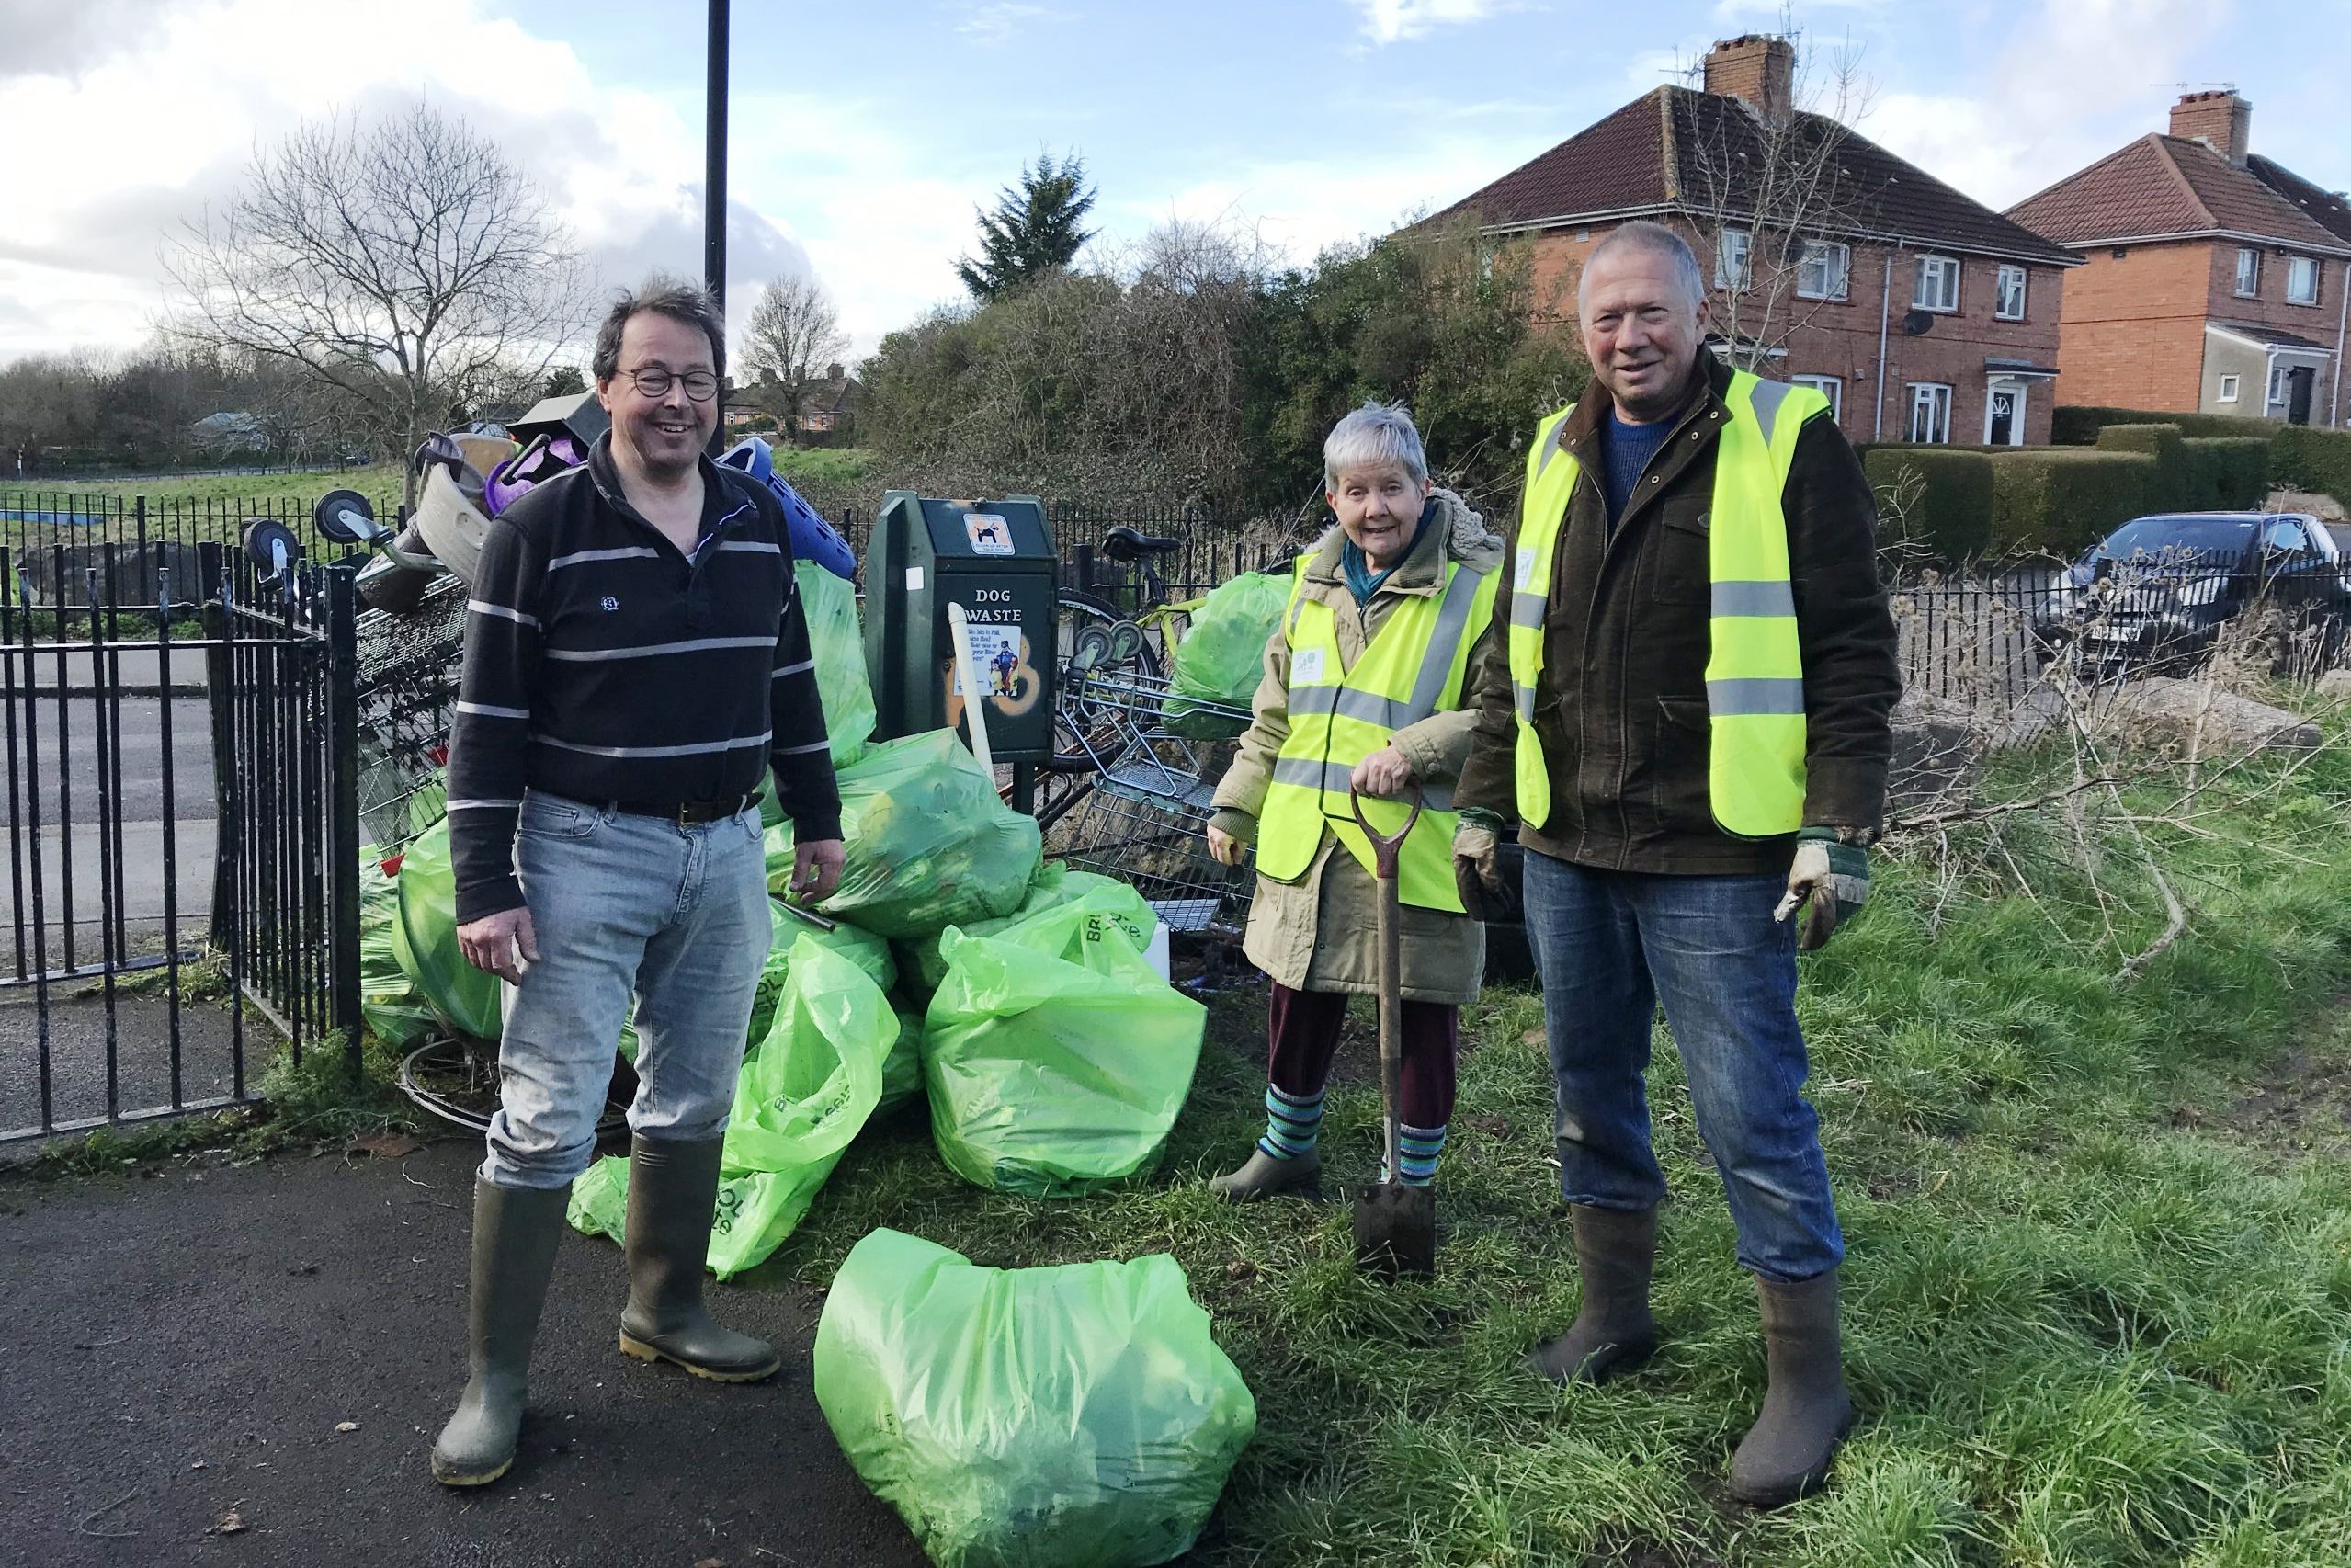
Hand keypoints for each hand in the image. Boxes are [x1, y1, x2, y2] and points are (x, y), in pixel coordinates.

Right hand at [457, 906, 537, 983]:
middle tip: (510, 973)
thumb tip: (535, 959)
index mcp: (497, 937)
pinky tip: (484, 958)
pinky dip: (475, 960)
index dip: (510, 975)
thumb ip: (528, 940)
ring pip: (476, 963)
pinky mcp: (460, 933)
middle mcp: (479, 940)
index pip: (502, 966)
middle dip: (500, 972)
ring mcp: (468, 937)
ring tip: (499, 966)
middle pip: (488, 967)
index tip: (517, 979)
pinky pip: (466, 954)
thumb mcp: (523, 919)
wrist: (484, 884)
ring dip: (488, 968)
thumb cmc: (507, 901)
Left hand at [792, 838, 845, 900]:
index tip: (800, 893)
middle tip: (803, 900)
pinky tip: (813, 882)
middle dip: (816, 894)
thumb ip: (800, 872)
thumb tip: (794, 889)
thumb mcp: (803, 854)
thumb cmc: (811, 835)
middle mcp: (840, 864)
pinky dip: (821, 881)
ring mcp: (840, 861)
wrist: (819, 816)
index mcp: (834, 863)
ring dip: (819, 889)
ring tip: (806, 893)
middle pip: (830, 886)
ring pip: (831, 881)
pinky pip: (831, 875)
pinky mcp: (836, 858)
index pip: (825, 885)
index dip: (813, 891)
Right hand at [1206, 823, 1248, 866]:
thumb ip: (1239, 853)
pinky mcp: (1209, 828)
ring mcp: (1210, 833)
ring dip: (1220, 850)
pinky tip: (1225, 840)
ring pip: (1212, 848)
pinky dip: (1217, 843)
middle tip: (1233, 854)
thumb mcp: (1243, 840)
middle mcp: (1213, 838)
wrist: (1237, 807)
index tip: (1235, 862)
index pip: (1223, 859)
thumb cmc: (1241, 822)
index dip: (1230, 862)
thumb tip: (1237, 860)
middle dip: (1224, 857)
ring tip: (1230, 847)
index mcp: (1221, 842)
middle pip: (1216, 855)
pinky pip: (1211, 840)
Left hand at [1350, 745, 1414, 798]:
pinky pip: (1394, 791)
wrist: (1402, 752)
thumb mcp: (1369, 760)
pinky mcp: (1399, 775)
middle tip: (1377, 787)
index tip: (1363, 791)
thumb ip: (1361, 772)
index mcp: (1367, 761)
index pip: (1356, 781)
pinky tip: (1394, 783)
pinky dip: (1395, 790)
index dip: (1359, 790)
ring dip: (1384, 791)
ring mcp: (1388, 771)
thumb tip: (1356, 787)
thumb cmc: (1383, 758)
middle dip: (1374, 791)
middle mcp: (1376, 766)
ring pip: (1382, 792)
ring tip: (1386, 785)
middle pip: (1371, 789)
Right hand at [1452, 822, 1500, 919]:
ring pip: (1485, 885)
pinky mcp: (1485, 859)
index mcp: (1462, 866)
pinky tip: (1506, 894)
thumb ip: (1488, 870)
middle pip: (1477, 891)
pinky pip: (1491, 877)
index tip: (1479, 918)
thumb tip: (1493, 889)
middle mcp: (1467, 868)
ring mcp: (1476, 864)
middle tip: (1499, 914)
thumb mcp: (1484, 849)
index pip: (1467, 891)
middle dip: (1487, 904)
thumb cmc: (1480, 830)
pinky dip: (1499, 887)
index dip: (1473, 906)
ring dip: (1495, 897)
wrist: (1483, 811)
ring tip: (1505, 907)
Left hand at [1779, 833, 1869, 951]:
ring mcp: (1857, 895)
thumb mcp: (1797, 878)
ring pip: (1840, 917)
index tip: (1803, 947)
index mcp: (1828, 898)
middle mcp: (1846, 901)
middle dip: (1818, 933)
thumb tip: (1781, 919)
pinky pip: (1848, 907)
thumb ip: (1792, 901)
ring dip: (1827, 922)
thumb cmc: (1814, 856)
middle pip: (1831, 924)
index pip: (1820, 927)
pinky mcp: (1862, 889)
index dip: (1811, 939)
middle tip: (1805, 937)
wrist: (1839, 836)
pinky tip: (1826, 907)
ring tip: (1811, 922)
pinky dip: (1835, 911)